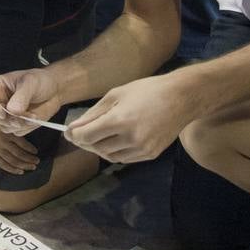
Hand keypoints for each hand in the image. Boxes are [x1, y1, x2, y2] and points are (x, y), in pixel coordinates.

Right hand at [0, 69, 62, 136]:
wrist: (54, 90)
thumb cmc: (40, 81)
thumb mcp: (31, 83)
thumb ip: (21, 96)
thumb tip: (12, 111)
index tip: (2, 112)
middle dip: (7, 119)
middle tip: (24, 116)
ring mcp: (6, 114)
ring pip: (3, 126)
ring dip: (18, 124)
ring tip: (32, 116)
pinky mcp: (16, 124)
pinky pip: (15, 131)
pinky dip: (25, 127)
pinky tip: (34, 118)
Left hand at [0, 109, 39, 174]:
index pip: (2, 164)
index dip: (12, 170)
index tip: (21, 172)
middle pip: (13, 161)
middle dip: (25, 165)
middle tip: (33, 167)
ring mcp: (2, 139)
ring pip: (18, 154)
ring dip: (29, 159)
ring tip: (36, 160)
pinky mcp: (9, 131)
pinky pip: (22, 143)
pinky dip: (29, 148)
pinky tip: (34, 150)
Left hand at [65, 73, 195, 163]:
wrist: (181, 98)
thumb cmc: (147, 90)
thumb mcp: (115, 95)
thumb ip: (93, 114)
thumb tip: (74, 128)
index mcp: (120, 121)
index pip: (87, 136)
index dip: (74, 135)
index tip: (68, 131)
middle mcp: (131, 139)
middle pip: (97, 148)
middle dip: (85, 142)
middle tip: (79, 133)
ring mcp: (142, 149)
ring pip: (109, 156)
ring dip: (98, 148)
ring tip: (96, 136)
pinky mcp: (150, 155)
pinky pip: (124, 158)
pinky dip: (114, 151)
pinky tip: (112, 140)